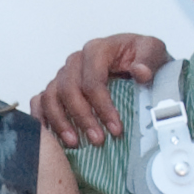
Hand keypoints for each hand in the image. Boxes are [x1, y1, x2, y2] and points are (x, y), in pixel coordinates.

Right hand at [31, 34, 170, 150]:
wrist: (138, 60)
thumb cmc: (141, 57)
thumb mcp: (154, 51)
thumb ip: (149, 59)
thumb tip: (140, 72)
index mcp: (97, 50)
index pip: (92, 80)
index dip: (102, 106)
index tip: (116, 128)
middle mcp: (76, 61)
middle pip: (68, 89)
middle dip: (82, 117)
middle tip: (97, 139)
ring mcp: (64, 74)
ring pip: (51, 96)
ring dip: (60, 121)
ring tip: (74, 143)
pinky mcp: (57, 86)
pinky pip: (40, 100)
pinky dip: (42, 117)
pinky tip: (51, 136)